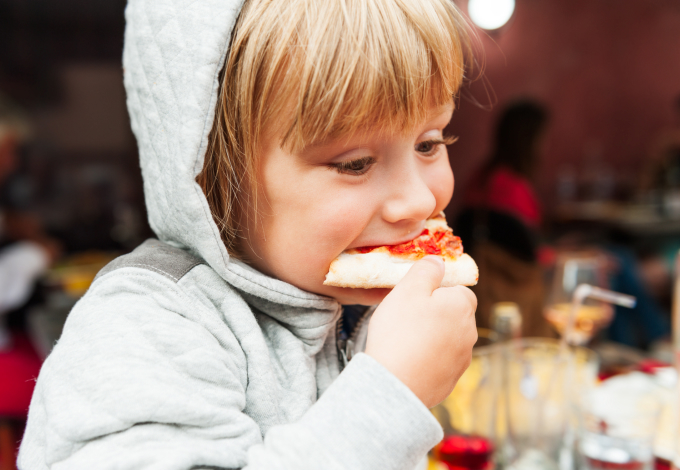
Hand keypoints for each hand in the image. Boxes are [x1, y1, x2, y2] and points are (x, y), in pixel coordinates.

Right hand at [364, 256, 477, 407]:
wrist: (394, 384)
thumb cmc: (399, 332)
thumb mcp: (408, 289)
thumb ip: (426, 270)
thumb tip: (439, 261)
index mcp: (462, 306)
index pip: (459, 289)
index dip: (437, 290)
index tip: (415, 297)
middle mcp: (469, 333)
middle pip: (454, 314)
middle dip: (435, 313)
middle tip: (406, 318)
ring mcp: (462, 359)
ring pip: (448, 338)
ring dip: (432, 337)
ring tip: (404, 341)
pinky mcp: (451, 381)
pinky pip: (440, 362)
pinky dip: (428, 359)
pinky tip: (408, 360)